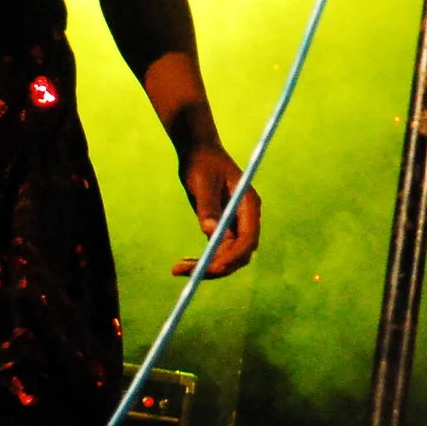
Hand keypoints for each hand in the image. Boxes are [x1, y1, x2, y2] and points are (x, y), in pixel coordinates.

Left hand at [172, 146, 259, 276]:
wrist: (198, 152)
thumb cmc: (202, 162)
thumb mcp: (202, 183)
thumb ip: (208, 207)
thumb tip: (210, 233)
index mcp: (248, 204)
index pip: (248, 239)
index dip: (232, 256)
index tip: (211, 268)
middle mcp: (246, 217)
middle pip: (241, 253)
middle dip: (218, 267)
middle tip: (190, 273)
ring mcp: (235, 223)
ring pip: (228, 256)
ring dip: (207, 266)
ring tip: (178, 269)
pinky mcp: (223, 227)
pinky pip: (218, 251)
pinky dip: (203, 259)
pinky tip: (183, 263)